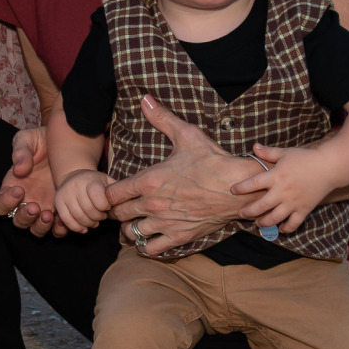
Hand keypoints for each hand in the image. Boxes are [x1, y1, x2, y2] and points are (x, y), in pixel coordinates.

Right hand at [0, 126, 62, 237]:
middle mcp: (26, 202)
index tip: (19, 190)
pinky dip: (60, 229)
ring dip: (40, 226)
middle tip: (34, 206)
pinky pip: (58, 229)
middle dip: (25, 217)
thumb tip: (18, 170)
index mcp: (13, 187)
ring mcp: (44, 208)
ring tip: (48, 214)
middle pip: (18, 221)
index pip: (0, 204)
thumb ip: (21, 151)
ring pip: (36, 230)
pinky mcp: (62, 211)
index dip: (5, 202)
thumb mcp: (29, 139)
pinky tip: (64, 216)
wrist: (70, 141)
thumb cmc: (43, 141)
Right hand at [54, 169, 115, 233]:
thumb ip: (116, 191)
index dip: (104, 206)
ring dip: (89, 223)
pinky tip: (84, 228)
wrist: (73, 176)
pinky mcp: (58, 202)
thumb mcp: (107, 181)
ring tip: (94, 222)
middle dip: (98, 217)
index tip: (107, 207)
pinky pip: (67, 220)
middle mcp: (75, 185)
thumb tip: (126, 201)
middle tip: (102, 216)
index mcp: (89, 179)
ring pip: (78, 216)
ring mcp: (65, 194)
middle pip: (88, 209)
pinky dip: (77, 227)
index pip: (97, 196)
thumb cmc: (94, 182)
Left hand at [98, 95, 261, 253]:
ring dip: (130, 227)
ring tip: (135, 219)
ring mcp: (165, 223)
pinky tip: (150, 235)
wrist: (239, 187)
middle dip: (116, 210)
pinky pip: (151, 249)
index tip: (114, 189)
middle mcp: (153, 204)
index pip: (111, 193)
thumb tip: (144, 98)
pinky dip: (146, 245)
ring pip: (131, 233)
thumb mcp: (186, 135)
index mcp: (149, 180)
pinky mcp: (179, 236)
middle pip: (117, 214)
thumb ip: (162, 118)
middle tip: (122, 205)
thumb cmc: (212, 160)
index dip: (108, 192)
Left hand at [231, 143, 336, 234]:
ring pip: (274, 218)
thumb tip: (254, 147)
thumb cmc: (306, 158)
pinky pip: (293, 224)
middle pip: (260, 206)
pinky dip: (286, 228)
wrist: (329, 166)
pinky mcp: (304, 209)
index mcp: (276, 176)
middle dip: (248, 212)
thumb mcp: (285, 152)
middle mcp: (282, 192)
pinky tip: (281, 228)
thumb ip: (268, 152)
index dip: (241, 188)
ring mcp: (293, 203)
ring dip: (263, 222)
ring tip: (258, 222)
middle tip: (241, 213)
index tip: (232, 190)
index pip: (252, 184)